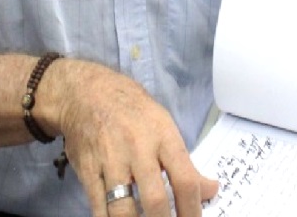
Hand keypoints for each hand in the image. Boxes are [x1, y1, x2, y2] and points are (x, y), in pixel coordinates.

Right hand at [51, 60, 218, 216]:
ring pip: (123, 210)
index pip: (185, 179)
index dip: (193, 209)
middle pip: (155, 200)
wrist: (86, 92)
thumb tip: (210, 189)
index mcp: (162, 135)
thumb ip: (183, 160)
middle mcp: (138, 149)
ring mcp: (110, 161)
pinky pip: (99, 208)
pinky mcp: (88, 171)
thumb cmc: (131, 108)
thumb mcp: (163, 123)